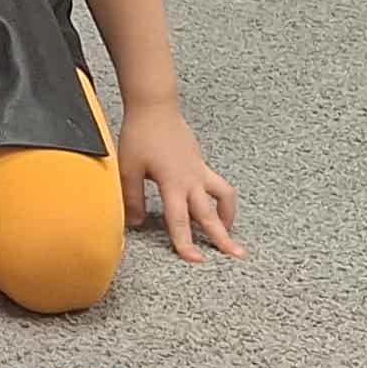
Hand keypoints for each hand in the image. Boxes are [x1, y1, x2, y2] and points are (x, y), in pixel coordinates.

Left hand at [117, 100, 243, 261]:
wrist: (154, 107)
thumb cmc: (140, 135)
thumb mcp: (129, 168)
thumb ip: (132, 198)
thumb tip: (135, 223)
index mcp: (172, 183)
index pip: (179, 220)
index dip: (186, 242)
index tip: (195, 260)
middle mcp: (191, 179)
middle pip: (209, 213)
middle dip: (223, 236)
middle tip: (237, 254)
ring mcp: (199, 170)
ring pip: (223, 196)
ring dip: (227, 214)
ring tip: (228, 230)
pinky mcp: (200, 162)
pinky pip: (217, 184)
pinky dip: (219, 198)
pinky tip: (211, 205)